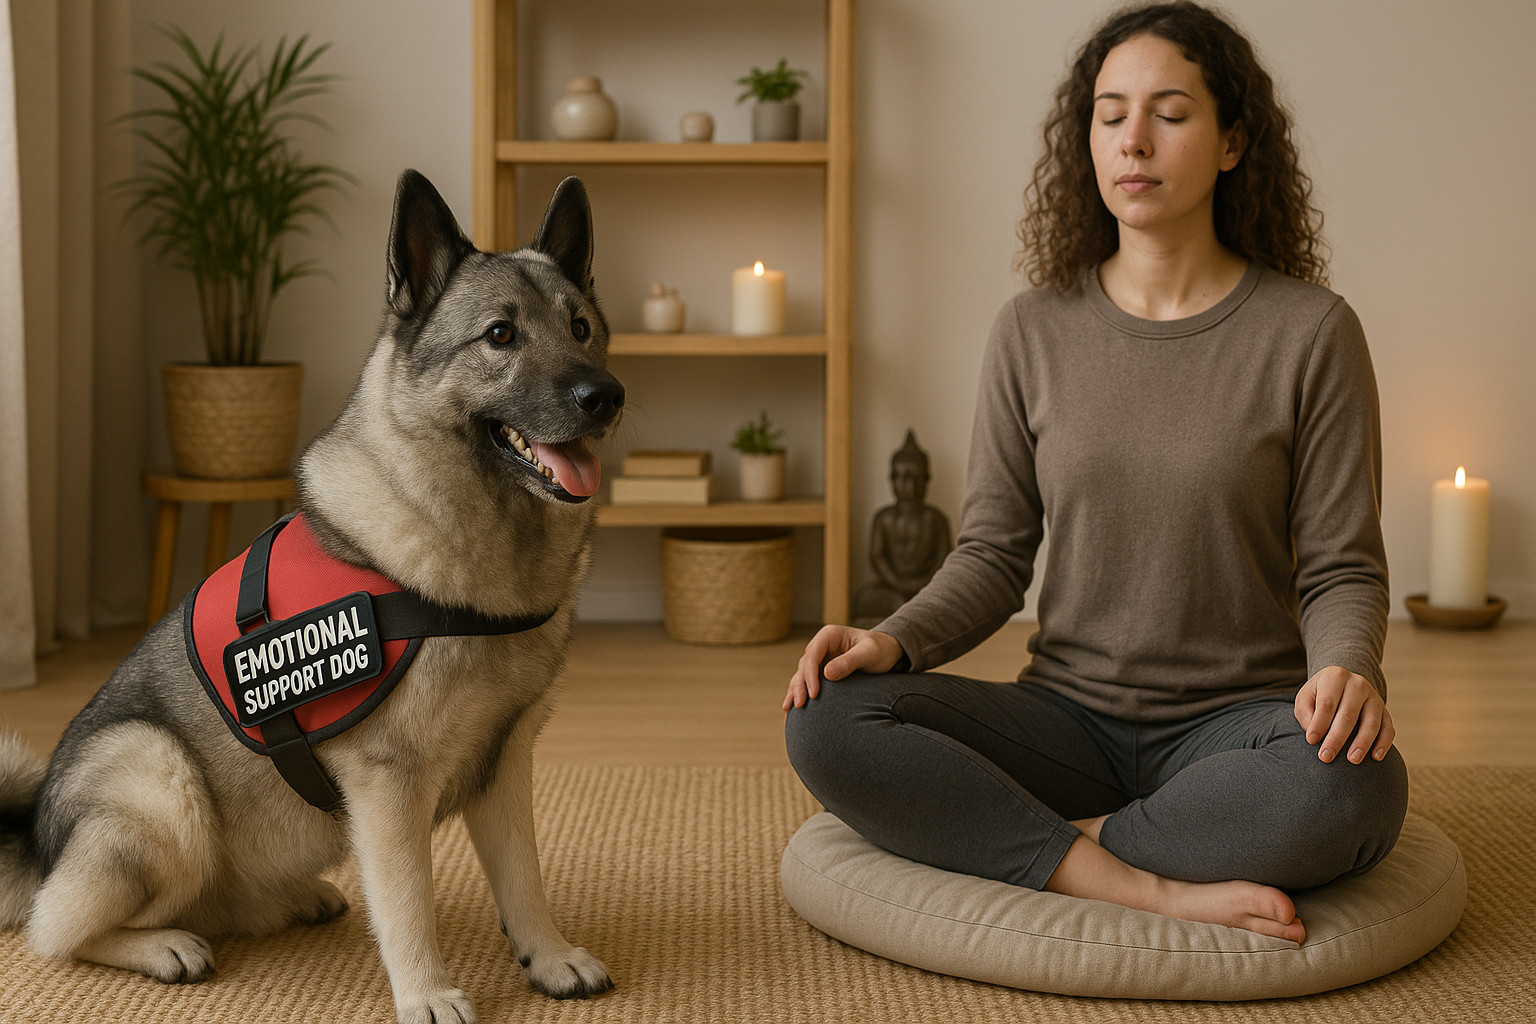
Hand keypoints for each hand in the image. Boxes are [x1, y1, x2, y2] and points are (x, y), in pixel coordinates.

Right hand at [782, 626, 902, 710]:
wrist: (888, 652)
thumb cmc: (880, 649)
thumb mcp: (869, 653)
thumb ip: (850, 662)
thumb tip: (827, 674)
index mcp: (829, 635)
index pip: (812, 655)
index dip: (810, 675)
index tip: (814, 694)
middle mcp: (821, 645)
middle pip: (804, 666)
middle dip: (800, 685)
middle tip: (799, 705)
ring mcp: (820, 658)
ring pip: (802, 675)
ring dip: (795, 690)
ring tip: (789, 708)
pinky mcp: (822, 670)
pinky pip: (808, 681)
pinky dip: (800, 692)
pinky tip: (791, 706)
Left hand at [1294, 666, 1394, 763]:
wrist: (1342, 685)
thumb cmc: (1319, 695)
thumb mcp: (1306, 697)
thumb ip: (1305, 713)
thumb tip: (1314, 734)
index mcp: (1335, 677)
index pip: (1327, 703)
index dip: (1319, 723)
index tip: (1311, 741)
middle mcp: (1358, 684)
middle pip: (1348, 714)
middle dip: (1336, 738)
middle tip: (1326, 757)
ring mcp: (1374, 697)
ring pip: (1371, 722)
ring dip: (1362, 742)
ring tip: (1353, 760)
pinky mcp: (1385, 711)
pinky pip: (1388, 728)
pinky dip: (1383, 743)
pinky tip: (1376, 757)